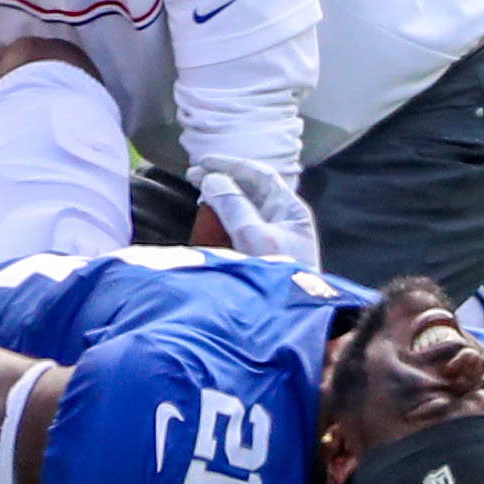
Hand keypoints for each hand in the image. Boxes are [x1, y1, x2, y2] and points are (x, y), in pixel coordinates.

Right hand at [190, 155, 319, 267]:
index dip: (231, 164)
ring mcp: (271, 239)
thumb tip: (212, 180)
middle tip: (192, 177)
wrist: (287, 321)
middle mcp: (283, 221)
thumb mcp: (254, 237)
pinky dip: (221, 223)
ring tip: (198, 198)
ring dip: (219, 201)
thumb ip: (233, 206)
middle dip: (221, 180)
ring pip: (242, 210)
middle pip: (249, 190)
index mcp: (291, 210)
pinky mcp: (258, 257)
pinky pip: (237, 231)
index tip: (203, 162)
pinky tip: (206, 223)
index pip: (260, 175)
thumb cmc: (279, 277)